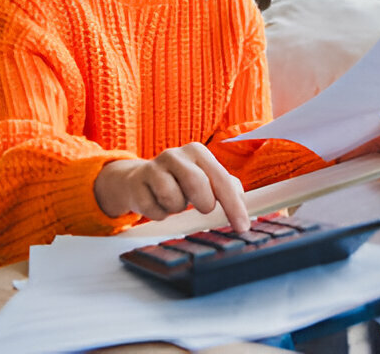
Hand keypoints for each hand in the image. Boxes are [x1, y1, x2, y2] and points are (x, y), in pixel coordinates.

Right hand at [94, 142, 249, 230]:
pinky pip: (154, 210)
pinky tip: (157, 203)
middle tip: (204, 207)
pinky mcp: (136, 184)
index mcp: (197, 152)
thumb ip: (226, 186)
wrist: (138, 180)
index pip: (221, 179)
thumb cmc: (179, 181)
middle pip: (197, 183)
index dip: (234, 205)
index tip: (242, 227)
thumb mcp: (204, 177)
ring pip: (173, 198)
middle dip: (204, 202)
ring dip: (177, 208)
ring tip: (175, 201)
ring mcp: (153, 167)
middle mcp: (175, 155)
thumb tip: (241, 199)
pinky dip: (160, 214)